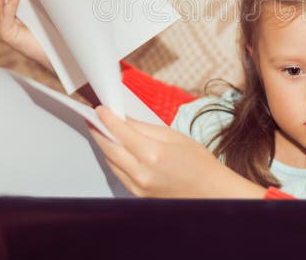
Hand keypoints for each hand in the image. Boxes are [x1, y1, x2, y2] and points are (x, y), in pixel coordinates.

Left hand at [88, 106, 267, 198]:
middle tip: (93, 119)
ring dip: (105, 146)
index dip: (107, 118)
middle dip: (99, 131)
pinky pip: (119, 174)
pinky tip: (116, 150)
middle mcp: (142, 173)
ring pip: (111, 162)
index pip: (121, 132)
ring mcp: (138, 187)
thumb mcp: (175, 137)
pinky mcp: (137, 196)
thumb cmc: (199, 165)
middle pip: (109, 148)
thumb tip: (125, 121)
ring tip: (102, 131)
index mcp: (153, 154)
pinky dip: (114, 160)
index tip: (99, 109)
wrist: (211, 193)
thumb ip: (146, 129)